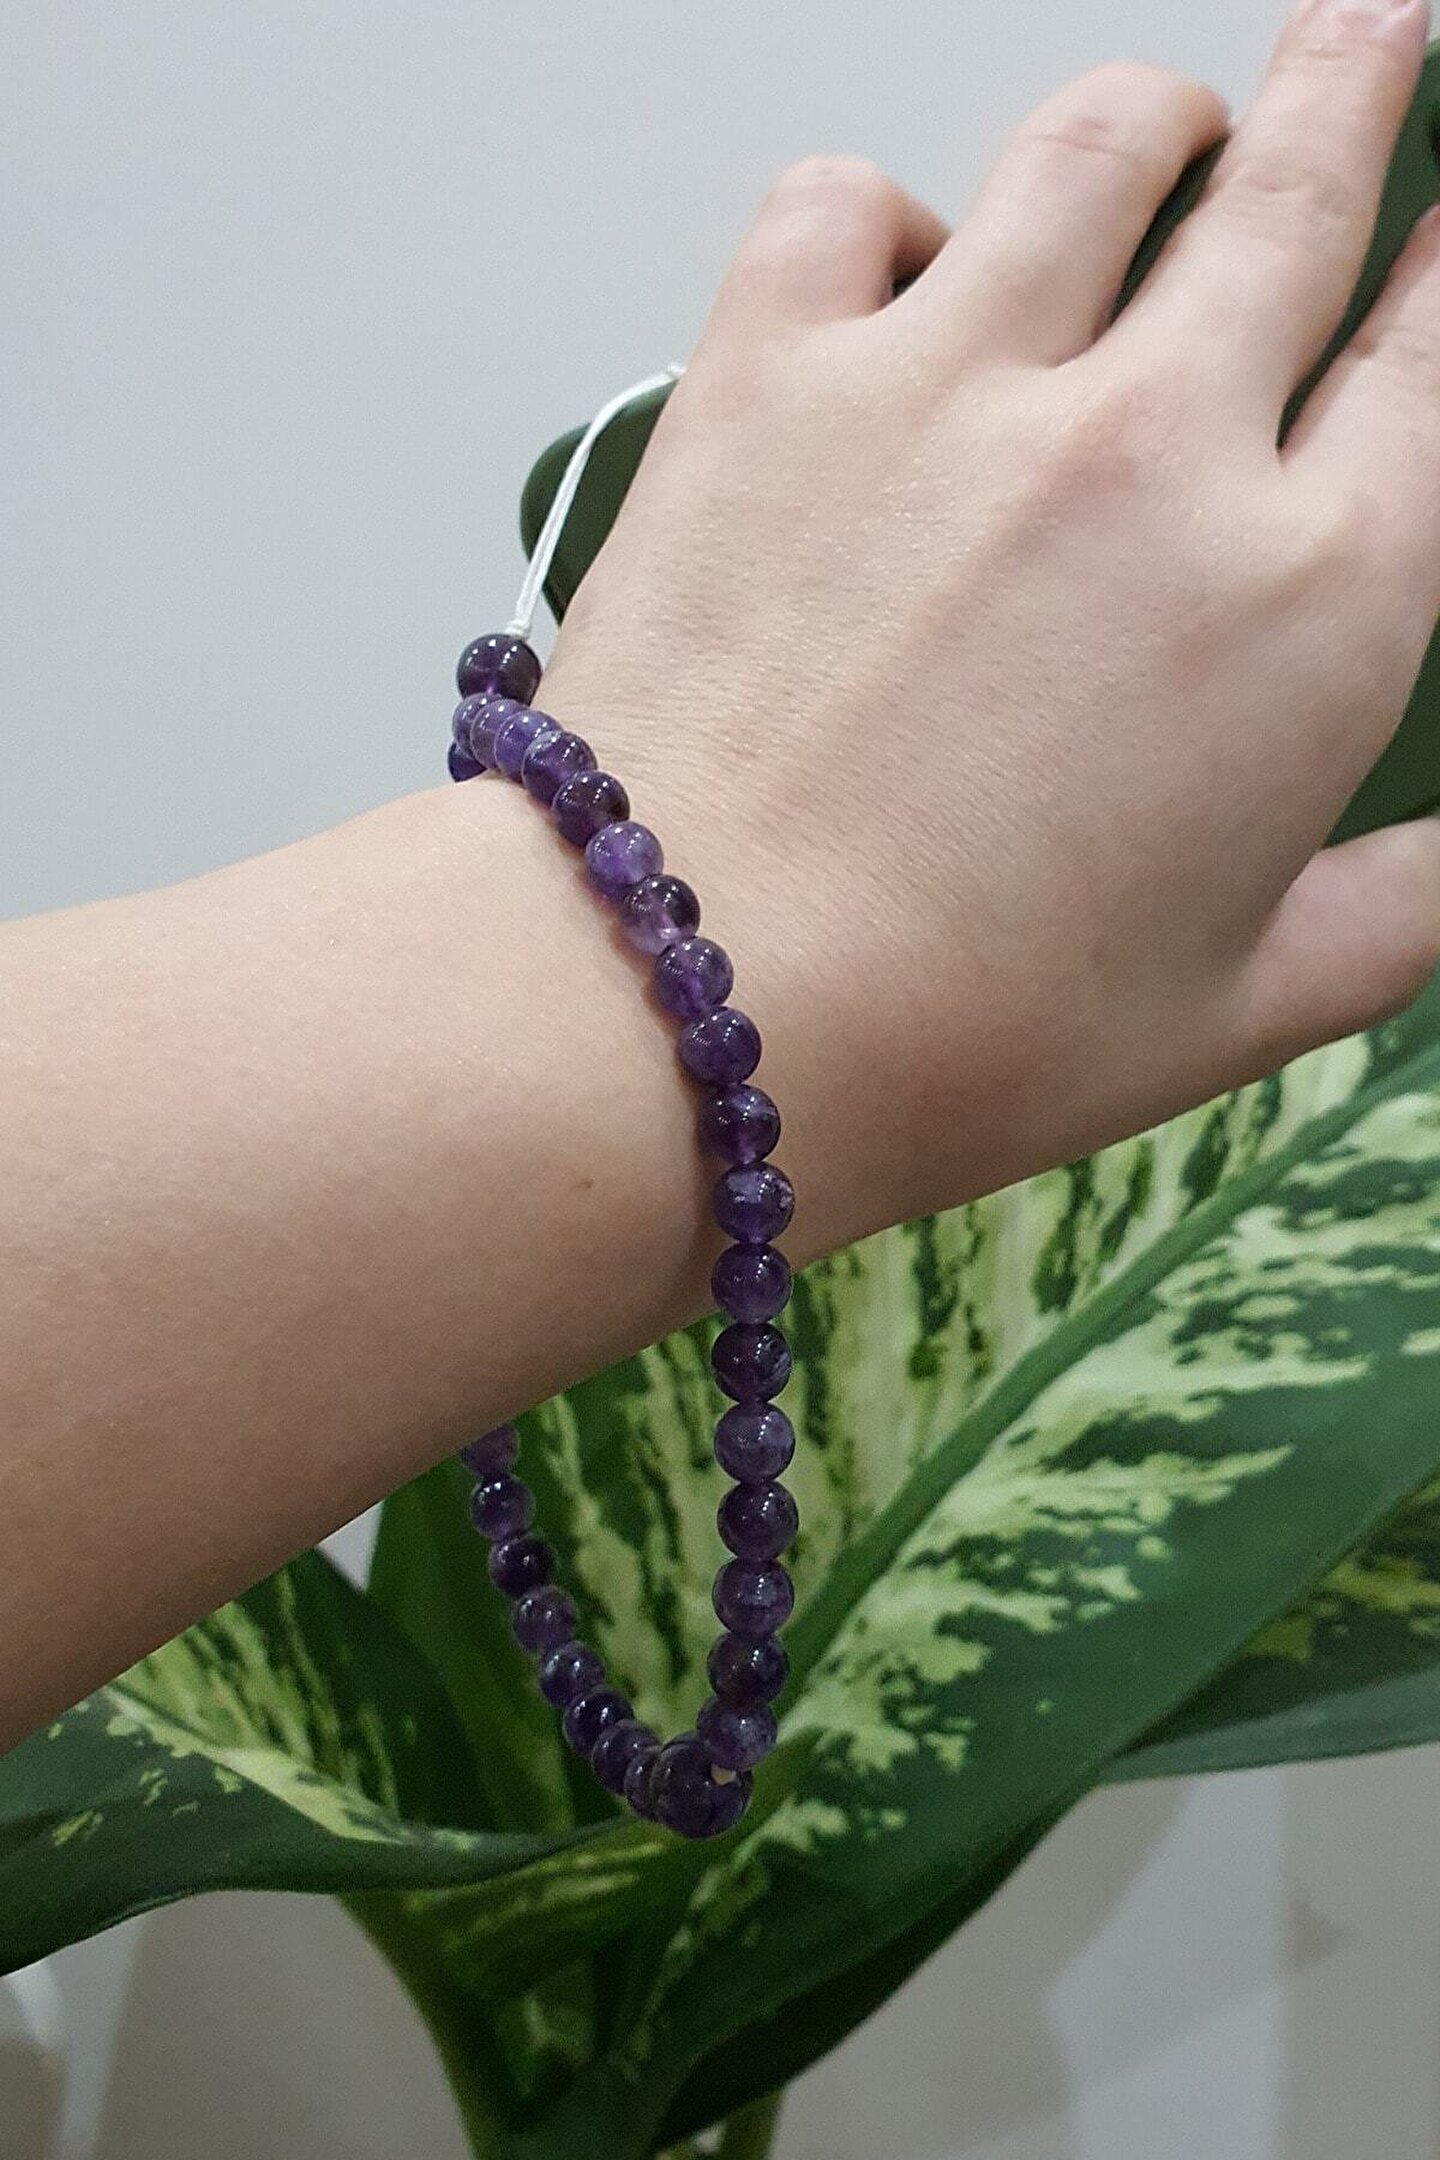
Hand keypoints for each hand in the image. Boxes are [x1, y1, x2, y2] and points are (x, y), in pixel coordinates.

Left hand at [542, 0, 1439, 1240]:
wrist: (685, 1007)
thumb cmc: (958, 1036)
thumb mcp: (1234, 1011)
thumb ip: (1391, 916)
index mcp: (1310, 596)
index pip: (1434, 352)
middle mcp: (1155, 445)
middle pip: (1302, 178)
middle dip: (1357, 74)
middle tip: (1374, 23)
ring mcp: (954, 383)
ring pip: (1098, 143)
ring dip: (1154, 115)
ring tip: (1166, 126)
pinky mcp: (771, 373)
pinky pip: (845, 199)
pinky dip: (884, 213)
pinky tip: (899, 265)